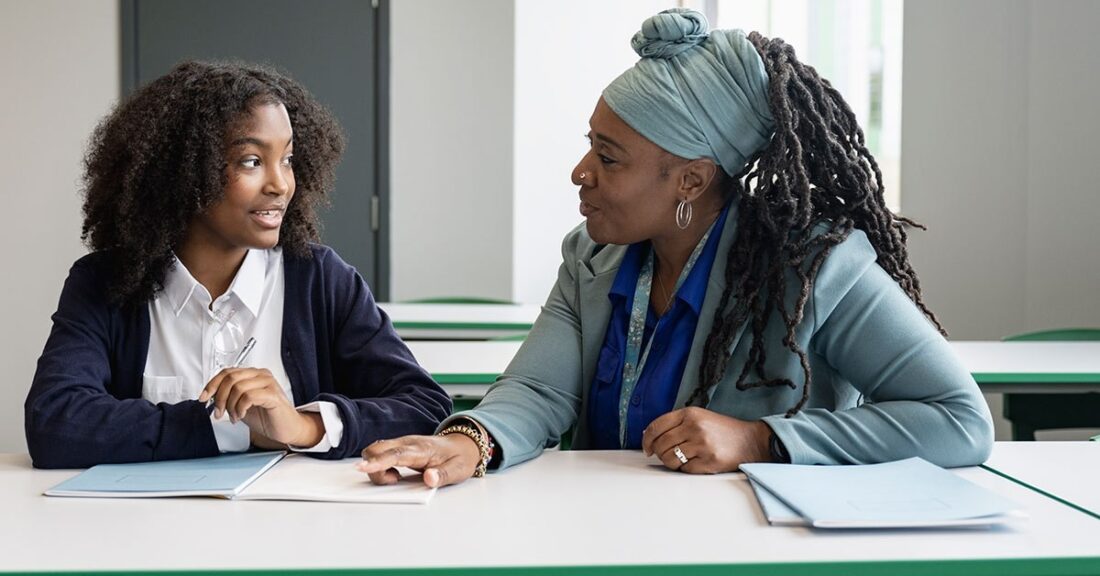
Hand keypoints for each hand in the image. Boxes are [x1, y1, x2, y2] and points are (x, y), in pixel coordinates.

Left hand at [198, 368, 322, 447]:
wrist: (287, 429)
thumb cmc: (267, 417)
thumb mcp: (242, 405)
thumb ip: (229, 397)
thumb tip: (210, 397)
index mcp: (253, 374)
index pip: (227, 372)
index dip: (211, 384)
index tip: (203, 398)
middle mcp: (261, 375)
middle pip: (230, 378)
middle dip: (219, 397)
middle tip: (219, 413)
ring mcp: (268, 383)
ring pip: (238, 387)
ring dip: (230, 406)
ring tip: (234, 417)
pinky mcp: (273, 395)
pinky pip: (249, 397)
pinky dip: (240, 408)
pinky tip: (242, 416)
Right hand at [357, 434, 480, 487]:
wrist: (464, 444)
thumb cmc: (460, 457)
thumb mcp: (458, 470)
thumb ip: (443, 475)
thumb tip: (429, 479)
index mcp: (421, 449)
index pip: (395, 454)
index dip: (378, 462)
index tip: (362, 468)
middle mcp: (407, 442)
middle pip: (376, 449)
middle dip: (373, 467)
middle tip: (394, 481)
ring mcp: (401, 444)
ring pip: (375, 451)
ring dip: (376, 468)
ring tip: (396, 478)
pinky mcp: (398, 448)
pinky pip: (380, 454)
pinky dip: (379, 466)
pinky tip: (394, 474)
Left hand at [641, 407, 771, 473]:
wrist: (751, 441)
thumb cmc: (722, 430)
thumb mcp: (700, 417)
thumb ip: (676, 423)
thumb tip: (649, 435)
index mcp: (690, 413)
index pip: (656, 426)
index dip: (646, 440)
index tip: (647, 448)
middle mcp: (695, 427)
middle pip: (661, 445)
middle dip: (659, 453)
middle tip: (666, 455)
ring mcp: (702, 444)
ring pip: (670, 459)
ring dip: (671, 463)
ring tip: (681, 460)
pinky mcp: (709, 461)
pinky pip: (684, 470)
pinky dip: (686, 469)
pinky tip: (695, 463)